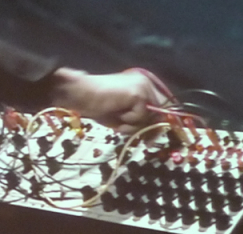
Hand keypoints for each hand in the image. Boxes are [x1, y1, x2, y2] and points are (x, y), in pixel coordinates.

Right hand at [50, 68, 168, 133]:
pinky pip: (140, 116)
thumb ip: (137, 119)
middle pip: (160, 112)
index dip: (158, 123)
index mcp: (142, 86)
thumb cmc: (97, 105)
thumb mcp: (121, 115)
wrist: (82, 94)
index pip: (160, 106)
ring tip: (119, 120)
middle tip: (145, 140)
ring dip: (134, 124)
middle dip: (151, 128)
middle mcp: (147, 83)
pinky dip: (128, 120)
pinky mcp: (138, 94)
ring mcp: (144, 87)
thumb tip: (152, 132)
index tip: (152, 138)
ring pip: (150, 116)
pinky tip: (116, 113)